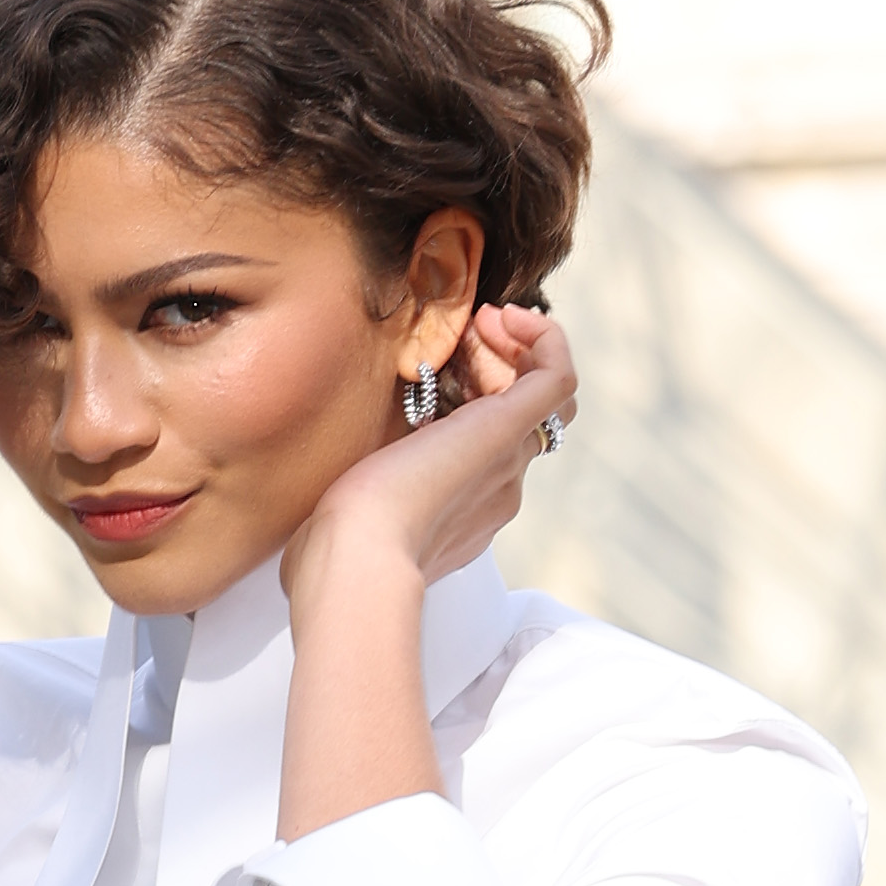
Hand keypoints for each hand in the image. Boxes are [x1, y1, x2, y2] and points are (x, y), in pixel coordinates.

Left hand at [272, 306, 577, 843]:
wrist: (354, 566)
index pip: (486, 446)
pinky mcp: (506, 432)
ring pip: (542, 393)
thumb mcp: (341, 517)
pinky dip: (543, 339)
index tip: (431, 374)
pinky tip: (500, 319)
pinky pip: (558, 376)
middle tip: (453, 344)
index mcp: (458, 511)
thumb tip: (327, 511)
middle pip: (518, 414)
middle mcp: (495, 487)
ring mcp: (505, 460)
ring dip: (513, 347)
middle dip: (491, 365)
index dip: (469, 398)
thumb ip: (347, 504)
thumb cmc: (335, 557)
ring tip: (476, 325)